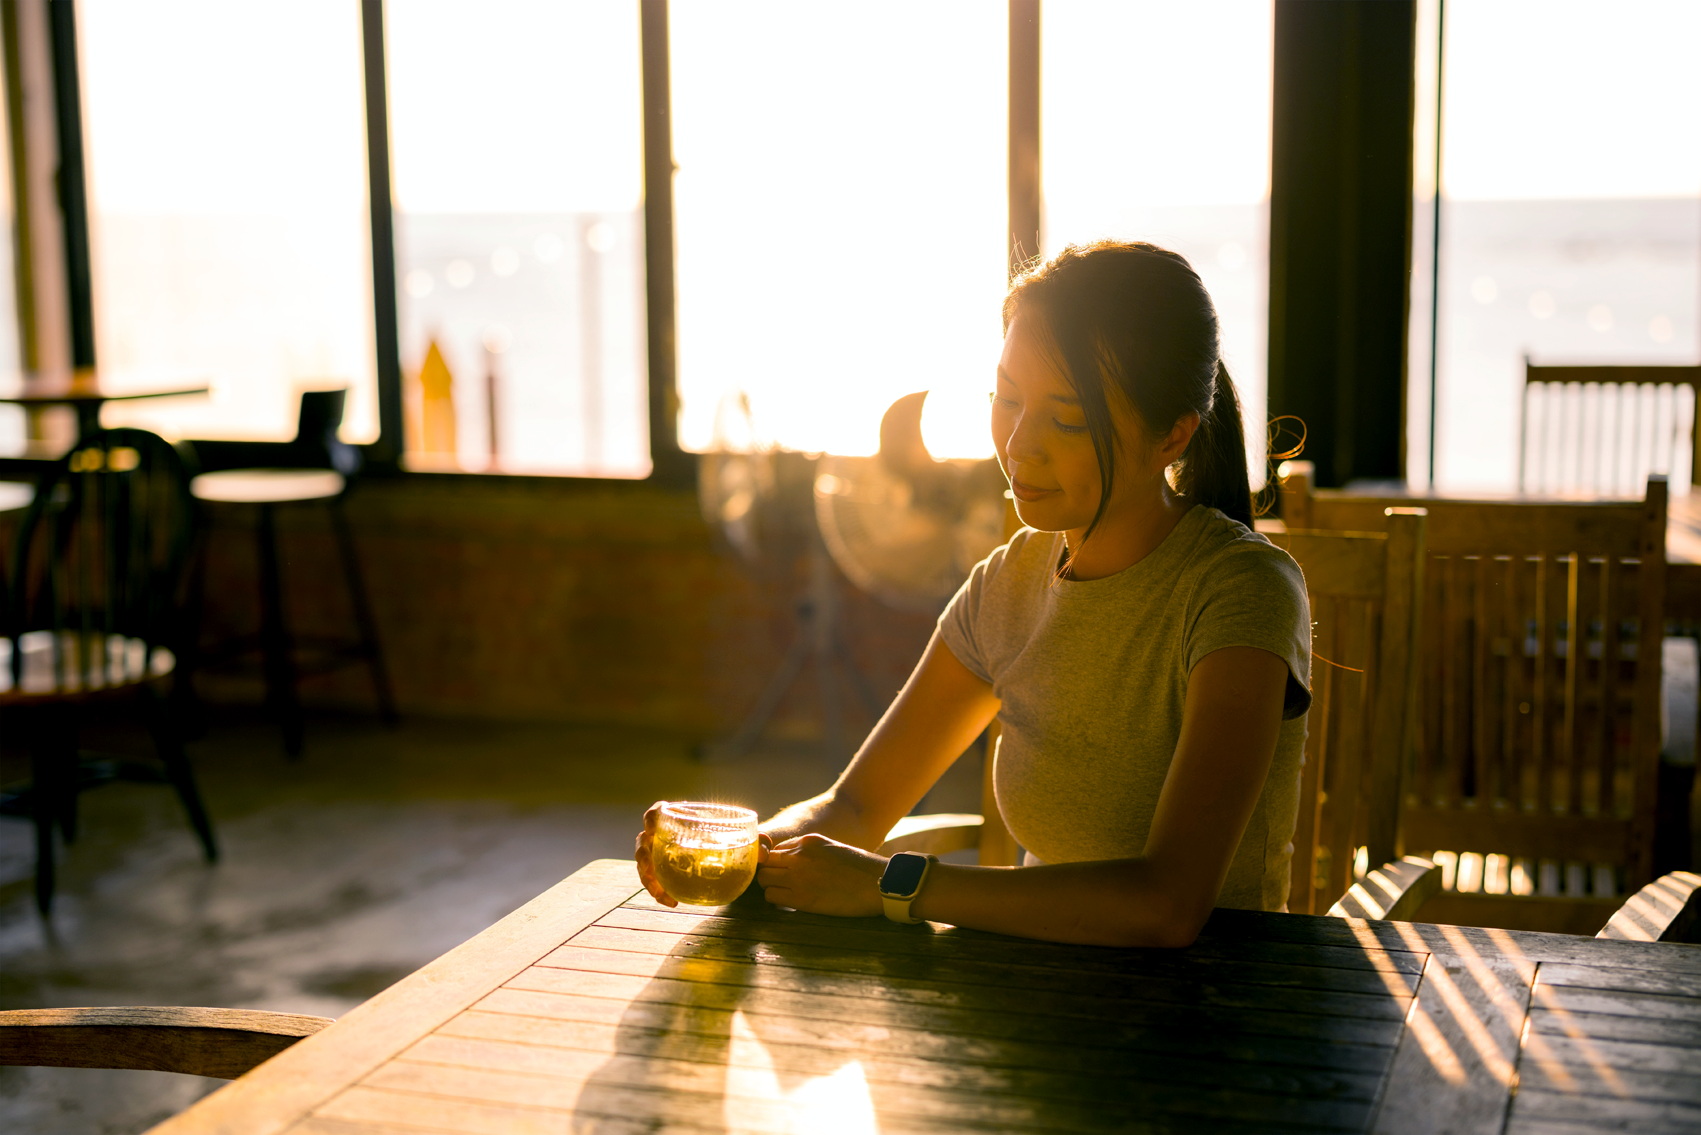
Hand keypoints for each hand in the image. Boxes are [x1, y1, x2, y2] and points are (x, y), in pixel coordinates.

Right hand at [637, 803, 774, 907]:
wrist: (729, 850)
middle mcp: (664, 834)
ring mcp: (661, 852)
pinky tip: (673, 902)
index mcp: (678, 817)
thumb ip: (757, 841)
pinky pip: (655, 880)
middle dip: (642, 856)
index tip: (653, 826)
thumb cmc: (731, 836)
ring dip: (649, 879)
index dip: (651, 817)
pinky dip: (660, 891)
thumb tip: (765, 853)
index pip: (657, 812)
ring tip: (663, 894)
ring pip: (645, 864)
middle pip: (643, 842)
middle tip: (650, 869)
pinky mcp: (664, 869)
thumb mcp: (744, 836)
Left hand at [756, 833, 886, 917]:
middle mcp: (799, 855)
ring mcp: (798, 876)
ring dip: (771, 887)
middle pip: (765, 863)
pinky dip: (777, 901)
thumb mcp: (832, 848)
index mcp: (808, 841)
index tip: (783, 872)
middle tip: (780, 884)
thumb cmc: (861, 868)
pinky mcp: (801, 898)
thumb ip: (810, 852)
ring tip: (786, 894)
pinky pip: (772, 897)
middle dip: (770, 873)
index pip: (776, 849)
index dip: (777, 862)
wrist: (879, 884)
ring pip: (764, 880)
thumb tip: (792, 862)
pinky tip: (790, 903)